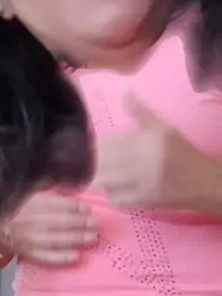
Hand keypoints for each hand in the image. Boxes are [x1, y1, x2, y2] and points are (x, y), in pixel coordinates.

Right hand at [5, 191, 97, 264]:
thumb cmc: (15, 210)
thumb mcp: (28, 194)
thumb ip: (49, 194)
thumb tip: (73, 196)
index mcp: (29, 203)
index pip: (55, 205)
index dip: (74, 207)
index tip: (87, 208)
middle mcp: (29, 221)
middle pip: (59, 222)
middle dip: (80, 223)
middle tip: (96, 224)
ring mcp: (29, 239)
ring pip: (56, 240)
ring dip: (77, 239)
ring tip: (93, 237)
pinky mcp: (28, 253)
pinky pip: (47, 257)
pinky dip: (61, 257)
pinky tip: (76, 256)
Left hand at [93, 93, 216, 209]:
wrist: (202, 182)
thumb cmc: (181, 152)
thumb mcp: (163, 128)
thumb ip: (140, 112)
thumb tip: (125, 92)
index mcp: (145, 141)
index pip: (106, 143)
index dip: (95, 146)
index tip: (93, 147)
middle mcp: (141, 162)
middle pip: (101, 163)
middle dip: (93, 163)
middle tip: (95, 163)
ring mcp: (141, 184)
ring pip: (104, 182)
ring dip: (100, 179)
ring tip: (105, 175)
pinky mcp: (142, 202)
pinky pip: (115, 199)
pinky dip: (112, 195)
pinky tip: (117, 190)